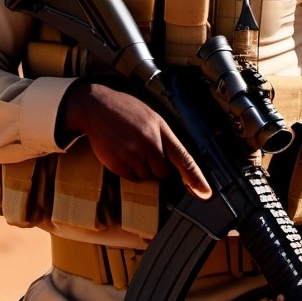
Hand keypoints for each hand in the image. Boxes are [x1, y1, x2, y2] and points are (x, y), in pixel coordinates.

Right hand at [58, 80, 211, 198]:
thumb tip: (173, 161)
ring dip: (143, 168)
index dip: (196, 178)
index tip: (205, 193)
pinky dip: (130, 170)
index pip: (183, 158)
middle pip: (163, 172)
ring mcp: (132, 155)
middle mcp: (148, 143)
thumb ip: (163, 137)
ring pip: (147, 177)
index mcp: (160, 129)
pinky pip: (131, 178)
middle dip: (158, 166)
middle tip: (146, 150)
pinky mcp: (117, 164)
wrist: (96, 107)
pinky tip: (123, 153)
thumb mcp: (151, 116)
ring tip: (131, 148)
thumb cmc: (125, 110)